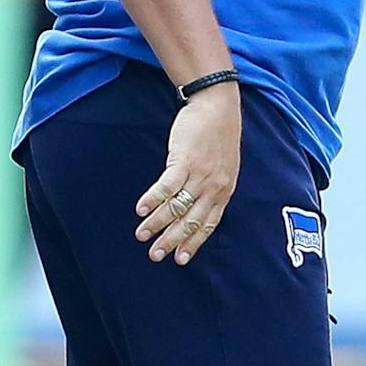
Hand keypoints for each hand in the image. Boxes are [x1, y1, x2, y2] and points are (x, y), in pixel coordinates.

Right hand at [135, 81, 240, 265]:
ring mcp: (200, 175)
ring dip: (157, 223)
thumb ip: (214, 187)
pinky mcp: (185, 160)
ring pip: (176, 207)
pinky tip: (141, 210)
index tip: (180, 260)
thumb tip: (199, 204)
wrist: (218, 106)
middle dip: (171, 241)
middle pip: (190, 221)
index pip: (207, 224)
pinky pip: (167, 186)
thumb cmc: (218, 136)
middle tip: (155, 255)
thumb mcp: (224, 166)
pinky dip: (153, 199)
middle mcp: (213, 187)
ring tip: (141, 234)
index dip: (193, 243)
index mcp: (224, 191)